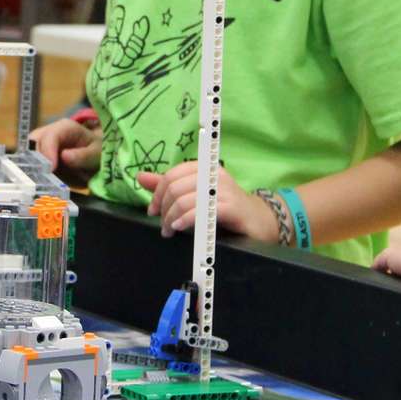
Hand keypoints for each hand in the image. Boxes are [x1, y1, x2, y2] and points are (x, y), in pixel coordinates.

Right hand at [29, 117, 100, 181]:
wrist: (94, 157)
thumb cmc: (96, 151)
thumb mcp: (97, 153)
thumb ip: (83, 155)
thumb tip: (65, 156)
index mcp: (65, 127)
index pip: (50, 136)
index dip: (47, 151)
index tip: (50, 169)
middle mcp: (49, 133)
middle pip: (33, 144)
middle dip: (36, 162)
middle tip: (43, 180)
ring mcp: (41, 145)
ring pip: (27, 155)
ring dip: (33, 170)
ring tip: (41, 186)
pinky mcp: (37, 157)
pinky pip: (29, 165)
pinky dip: (33, 175)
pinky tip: (40, 187)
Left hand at [137, 161, 271, 239]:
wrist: (260, 222)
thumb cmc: (225, 209)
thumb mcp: (195, 195)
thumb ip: (169, 186)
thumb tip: (140, 176)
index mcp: (204, 168)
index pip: (171, 175)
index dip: (157, 193)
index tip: (152, 211)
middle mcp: (213, 174)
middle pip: (175, 187)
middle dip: (162, 208)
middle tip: (162, 225)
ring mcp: (223, 189)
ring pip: (184, 199)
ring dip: (170, 218)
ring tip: (169, 231)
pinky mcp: (230, 206)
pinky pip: (199, 211)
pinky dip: (184, 221)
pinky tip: (179, 228)